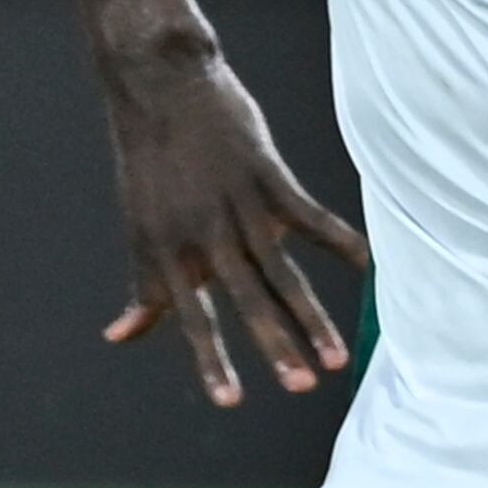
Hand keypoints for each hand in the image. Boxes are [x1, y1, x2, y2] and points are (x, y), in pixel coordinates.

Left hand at [94, 51, 369, 406]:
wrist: (160, 85)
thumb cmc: (150, 161)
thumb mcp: (140, 226)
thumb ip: (143, 287)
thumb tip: (120, 336)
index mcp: (169, 249)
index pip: (193, 316)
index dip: (211, 359)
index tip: (232, 402)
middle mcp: (205, 232)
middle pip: (247, 297)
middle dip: (275, 345)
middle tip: (301, 387)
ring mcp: (238, 203)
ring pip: (281, 270)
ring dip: (311, 316)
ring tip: (336, 358)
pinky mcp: (266, 174)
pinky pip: (310, 216)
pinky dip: (340, 241)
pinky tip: (367, 267)